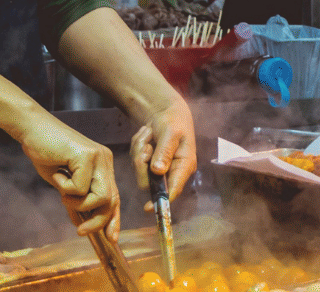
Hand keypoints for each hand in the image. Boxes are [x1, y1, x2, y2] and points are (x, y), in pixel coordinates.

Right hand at [17, 116, 121, 241]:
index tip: (111, 237)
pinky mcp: (87, 156)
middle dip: (98, 221)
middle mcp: (105, 160)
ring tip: (62, 191)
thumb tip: (80, 223)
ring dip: (77, 203)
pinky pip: (80, 188)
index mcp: (103, 165)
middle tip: (80, 231)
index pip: (114, 196)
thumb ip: (74, 199)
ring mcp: (98, 157)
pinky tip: (57, 173)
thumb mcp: (62, 182)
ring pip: (100, 197)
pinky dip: (64, 187)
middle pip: (112, 200)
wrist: (32, 129)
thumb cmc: (45, 153)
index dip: (113, 218)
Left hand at [130, 97, 196, 211]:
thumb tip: (158, 171)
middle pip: (149, 181)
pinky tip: (146, 136)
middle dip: (142, 162)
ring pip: (139, 170)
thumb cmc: (174, 121)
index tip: (148, 208)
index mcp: (184, 166)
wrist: (165, 111)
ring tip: (148, 134)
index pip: (174, 189)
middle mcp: (171, 171)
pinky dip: (137, 146)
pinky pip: (135, 160)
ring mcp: (158, 168)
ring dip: (139, 149)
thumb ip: (165, 151)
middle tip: (146, 145)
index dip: (162, 201)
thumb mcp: (171, 132)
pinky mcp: (148, 163)